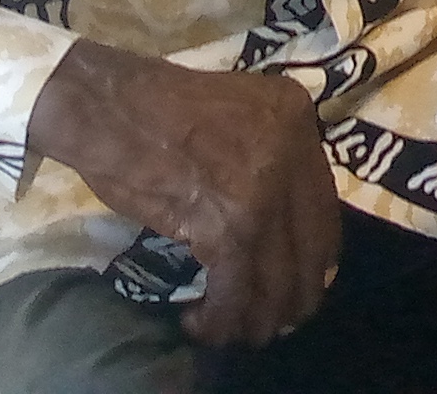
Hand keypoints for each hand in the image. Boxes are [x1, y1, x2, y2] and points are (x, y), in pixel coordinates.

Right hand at [23, 40, 341, 349]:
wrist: (111, 108)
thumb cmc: (158, 108)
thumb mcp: (240, 110)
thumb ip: (270, 151)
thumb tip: (280, 218)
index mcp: (297, 119)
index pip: (325, 206)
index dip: (314, 255)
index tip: (299, 280)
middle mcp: (293, 154)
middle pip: (312, 249)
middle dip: (294, 295)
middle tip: (273, 320)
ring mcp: (264, 192)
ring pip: (278, 280)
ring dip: (258, 318)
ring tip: (234, 330)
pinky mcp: (227, 227)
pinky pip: (235, 291)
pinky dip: (220, 319)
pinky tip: (199, 322)